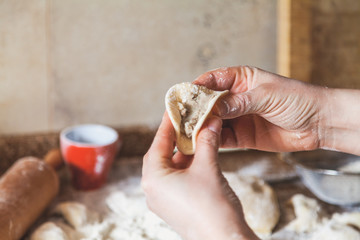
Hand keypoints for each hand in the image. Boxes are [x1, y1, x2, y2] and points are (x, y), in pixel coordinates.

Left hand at [142, 113, 258, 239]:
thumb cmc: (212, 208)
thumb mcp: (208, 168)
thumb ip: (207, 141)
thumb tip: (211, 121)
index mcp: (153, 178)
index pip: (159, 142)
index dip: (168, 123)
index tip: (175, 108)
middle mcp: (153, 189)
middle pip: (162, 154)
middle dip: (177, 137)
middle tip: (188, 120)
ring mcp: (162, 199)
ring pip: (171, 167)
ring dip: (184, 151)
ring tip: (197, 135)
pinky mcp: (173, 206)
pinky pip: (176, 179)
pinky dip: (186, 166)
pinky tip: (200, 155)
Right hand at [194, 66, 325, 151]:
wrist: (319, 123)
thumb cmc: (297, 100)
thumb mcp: (266, 96)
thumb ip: (238, 102)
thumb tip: (212, 108)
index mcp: (242, 78)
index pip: (213, 79)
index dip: (197, 87)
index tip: (184, 96)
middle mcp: (237, 98)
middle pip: (209, 103)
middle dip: (196, 110)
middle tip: (182, 118)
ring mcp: (239, 117)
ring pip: (213, 121)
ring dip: (201, 127)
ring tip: (188, 133)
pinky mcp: (243, 136)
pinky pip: (223, 138)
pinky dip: (212, 140)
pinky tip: (202, 143)